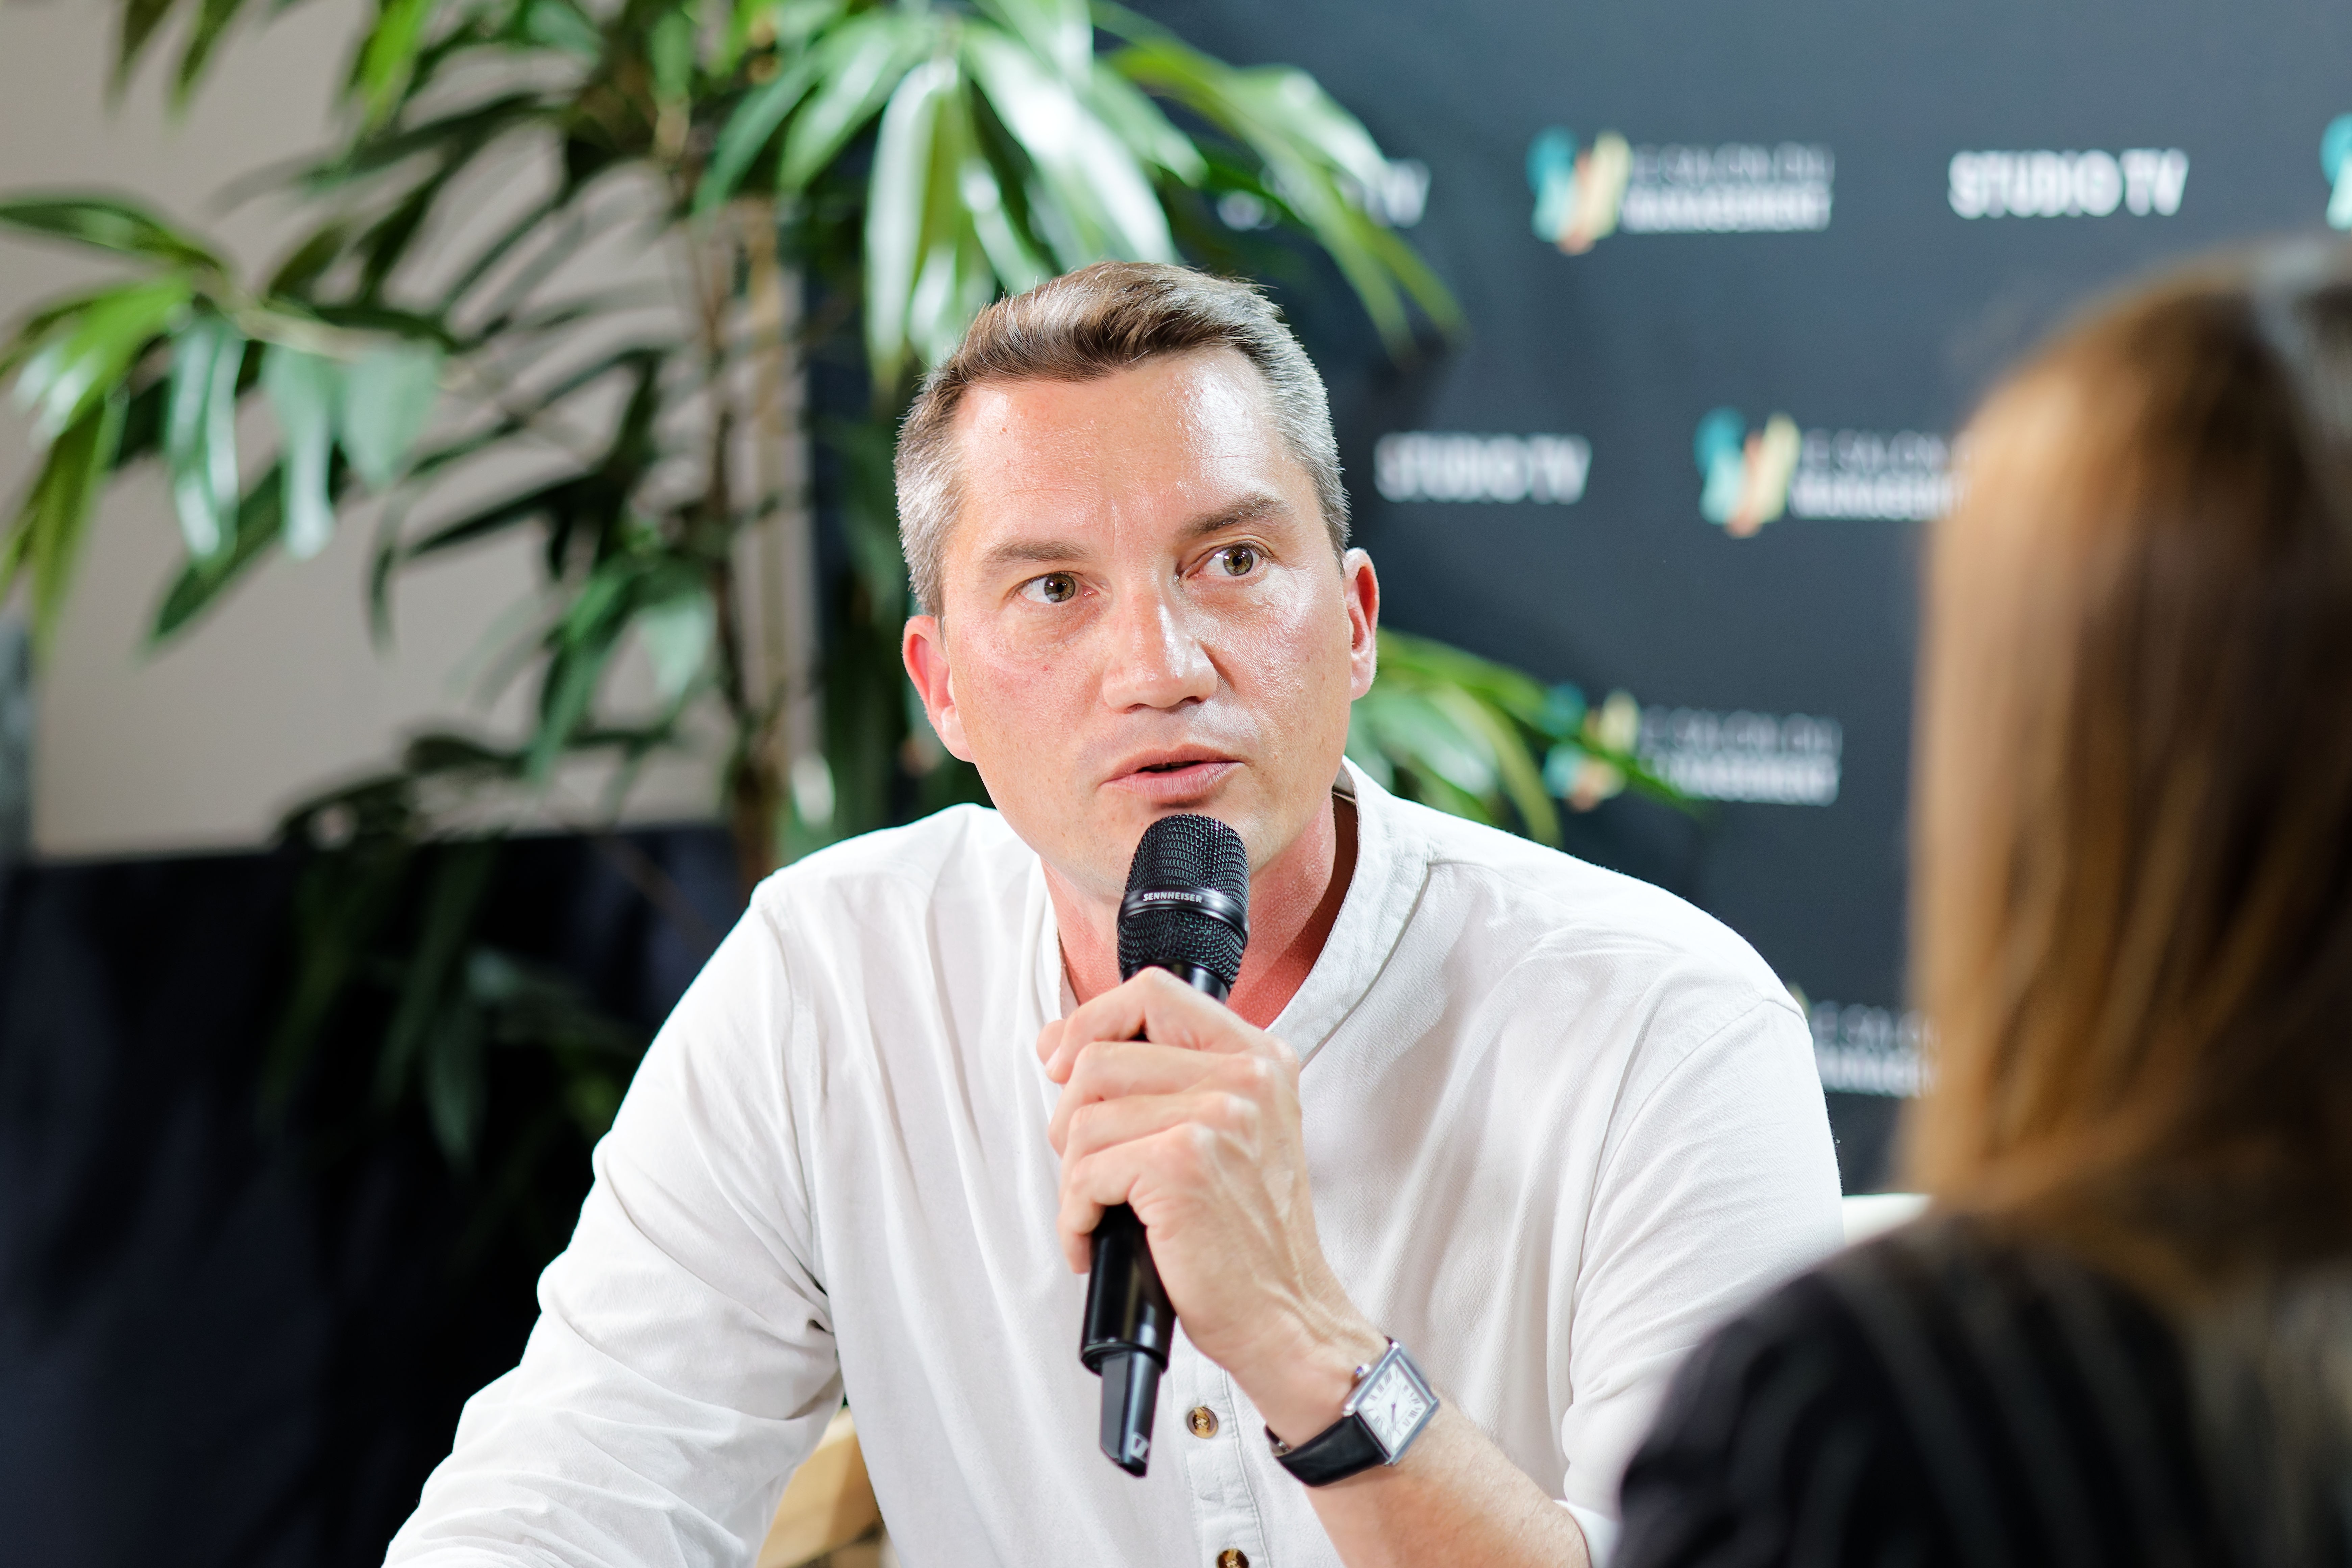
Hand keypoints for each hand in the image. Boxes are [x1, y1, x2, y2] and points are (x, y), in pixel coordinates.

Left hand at [1039, 968, 1385, 1443]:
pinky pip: (1084, 1172)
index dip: (1090, 1022)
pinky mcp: (1183, 1165)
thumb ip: (1168, 1079)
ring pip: (1084, 1119)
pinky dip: (1074, 1216)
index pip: (1152, 992)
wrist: (1285, 1313)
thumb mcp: (1233, 1133)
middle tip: (1090, 1166)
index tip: (1062, 1060)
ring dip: (1074, 1176)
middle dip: (1071, 1118)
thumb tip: (1062, 1046)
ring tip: (1101, 1208)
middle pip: (1100, 1058)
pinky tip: (1095, 1238)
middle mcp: (1245, 1078)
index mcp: (1258, 1058)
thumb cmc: (1249, 1236)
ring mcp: (1217, 1117)